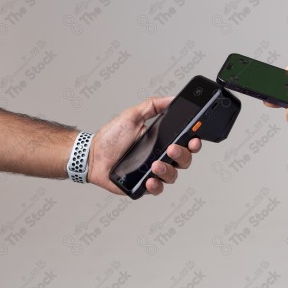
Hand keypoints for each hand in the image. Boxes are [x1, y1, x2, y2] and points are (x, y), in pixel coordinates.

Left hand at [87, 97, 201, 195]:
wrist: (92, 155)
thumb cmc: (111, 137)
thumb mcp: (132, 115)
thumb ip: (153, 105)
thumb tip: (171, 98)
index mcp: (162, 141)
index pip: (185, 142)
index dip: (194, 141)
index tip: (194, 138)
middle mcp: (161, 157)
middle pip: (184, 160)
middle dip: (183, 155)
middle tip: (172, 149)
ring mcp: (153, 172)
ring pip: (173, 176)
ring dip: (168, 170)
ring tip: (155, 164)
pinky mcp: (143, 186)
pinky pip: (157, 190)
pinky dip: (156, 186)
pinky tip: (150, 180)